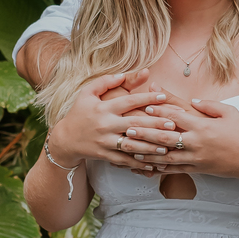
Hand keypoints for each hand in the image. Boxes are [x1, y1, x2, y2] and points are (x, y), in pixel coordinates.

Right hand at [50, 71, 173, 167]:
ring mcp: (105, 141)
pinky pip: (124, 160)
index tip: (163, 96)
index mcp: (103, 108)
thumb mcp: (87, 93)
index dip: (146, 98)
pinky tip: (153, 164)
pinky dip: (138, 162)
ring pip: (131, 145)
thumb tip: (124, 73)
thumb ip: (105, 81)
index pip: (128, 101)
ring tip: (167, 146)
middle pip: (134, 124)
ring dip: (150, 146)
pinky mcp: (104, 155)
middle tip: (174, 124)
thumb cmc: (79, 113)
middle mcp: (105, 125)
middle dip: (155, 124)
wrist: (64, 139)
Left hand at [121, 97, 238, 183]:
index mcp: (203, 126)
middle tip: (129, 129)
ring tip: (132, 150)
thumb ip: (209, 105)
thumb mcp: (229, 112)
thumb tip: (192, 100)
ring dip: (147, 153)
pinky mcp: (197, 169)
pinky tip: (146, 166)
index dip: (161, 111)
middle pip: (166, 138)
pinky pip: (174, 170)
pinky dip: (159, 168)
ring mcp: (196, 158)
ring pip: (166, 157)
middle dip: (146, 134)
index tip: (146, 106)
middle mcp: (197, 143)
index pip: (177, 117)